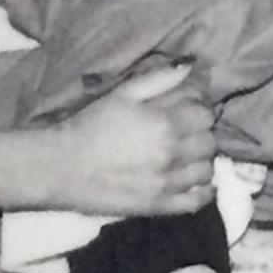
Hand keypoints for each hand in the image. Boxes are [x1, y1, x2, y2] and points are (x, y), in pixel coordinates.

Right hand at [58, 64, 216, 217]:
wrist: (63, 166)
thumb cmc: (91, 125)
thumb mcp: (122, 94)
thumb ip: (159, 79)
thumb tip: (190, 66)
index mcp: (166, 124)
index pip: (206, 115)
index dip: (199, 110)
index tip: (187, 111)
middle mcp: (174, 154)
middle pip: (210, 143)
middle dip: (201, 134)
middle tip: (185, 133)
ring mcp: (169, 184)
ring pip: (207, 171)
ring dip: (200, 161)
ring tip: (185, 157)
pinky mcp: (160, 206)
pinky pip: (197, 201)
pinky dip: (202, 191)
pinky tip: (193, 182)